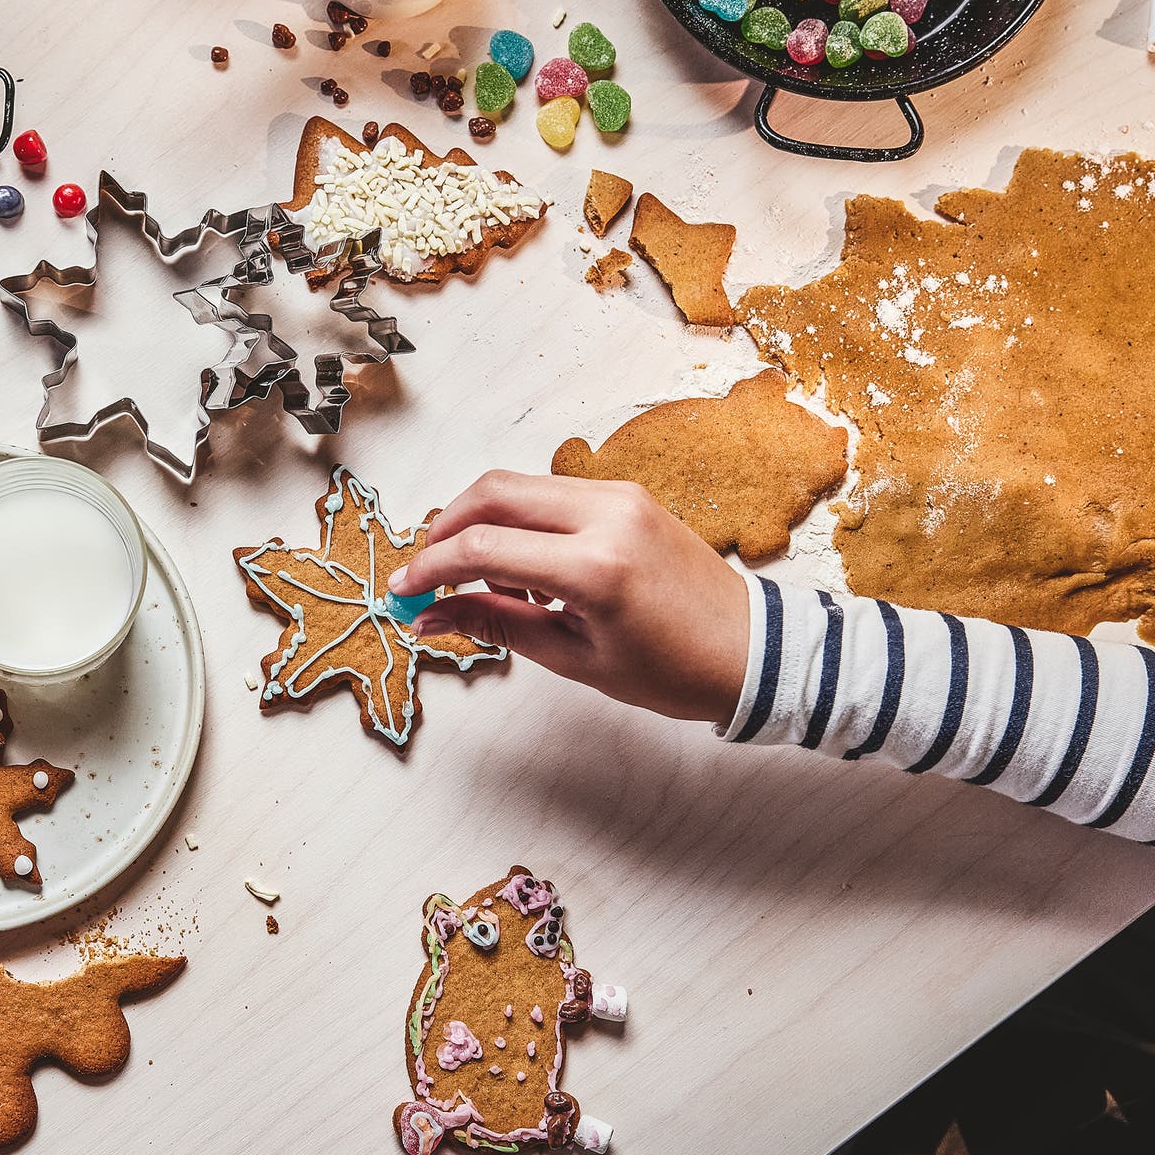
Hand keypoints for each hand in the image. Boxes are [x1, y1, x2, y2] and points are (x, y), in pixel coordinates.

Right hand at [388, 472, 750, 725]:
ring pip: (519, 485)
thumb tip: (431, 617)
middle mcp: (607, 515)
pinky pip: (552, 493)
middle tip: (426, 573)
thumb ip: (496, 625)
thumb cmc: (672, 670)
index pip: (484, 549)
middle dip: (445, 529)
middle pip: (492, 493)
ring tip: (478, 580)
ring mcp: (620, 496)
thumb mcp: (573, 658)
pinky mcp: (628, 493)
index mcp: (596, 568)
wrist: (750, 651)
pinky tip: (523, 569)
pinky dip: (520, 520)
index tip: (404, 592)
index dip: (431, 568)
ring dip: (481, 522)